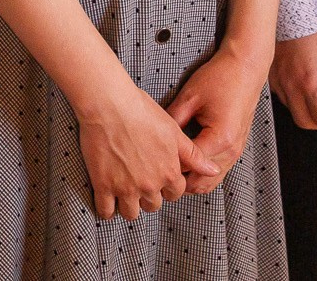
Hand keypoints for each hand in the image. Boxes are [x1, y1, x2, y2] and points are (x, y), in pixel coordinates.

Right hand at [76, 83, 218, 220]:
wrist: (109, 105)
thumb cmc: (142, 112)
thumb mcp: (174, 132)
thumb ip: (194, 155)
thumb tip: (213, 170)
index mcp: (168, 173)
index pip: (174, 194)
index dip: (168, 187)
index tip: (159, 179)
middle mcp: (149, 185)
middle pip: (152, 206)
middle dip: (148, 197)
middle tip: (139, 183)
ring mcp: (125, 187)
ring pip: (130, 212)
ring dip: (128, 206)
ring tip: (123, 194)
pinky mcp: (103, 185)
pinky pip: (105, 210)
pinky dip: (107, 210)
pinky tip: (107, 202)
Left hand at [167, 43, 270, 193]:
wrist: (245, 68)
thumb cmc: (220, 78)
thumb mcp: (189, 97)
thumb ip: (172, 121)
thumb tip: (155, 138)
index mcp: (219, 139)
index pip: (189, 167)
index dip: (168, 168)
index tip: (151, 165)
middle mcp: (231, 150)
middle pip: (201, 183)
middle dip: (178, 182)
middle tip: (156, 172)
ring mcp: (236, 151)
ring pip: (210, 182)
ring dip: (190, 180)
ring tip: (168, 170)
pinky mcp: (236, 148)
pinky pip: (217, 170)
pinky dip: (201, 172)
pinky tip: (185, 162)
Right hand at [270, 28, 316, 131]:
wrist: (291, 19)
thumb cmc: (314, 37)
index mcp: (311, 84)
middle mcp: (292, 87)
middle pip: (305, 123)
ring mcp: (279, 84)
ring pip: (293, 112)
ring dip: (307, 112)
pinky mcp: (271, 79)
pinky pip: (283, 99)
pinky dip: (295, 101)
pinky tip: (302, 90)